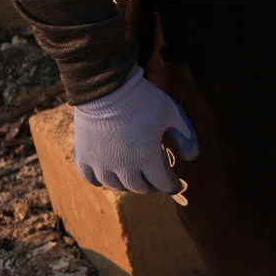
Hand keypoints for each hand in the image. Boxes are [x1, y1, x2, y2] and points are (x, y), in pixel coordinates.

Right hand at [72, 71, 198, 193]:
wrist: (107, 88)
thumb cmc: (144, 100)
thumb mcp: (173, 114)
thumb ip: (186, 137)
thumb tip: (192, 158)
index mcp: (147, 158)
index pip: (162, 183)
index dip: (172, 185)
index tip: (176, 184)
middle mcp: (123, 166)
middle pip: (138, 187)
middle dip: (151, 185)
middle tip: (156, 180)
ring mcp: (101, 163)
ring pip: (115, 185)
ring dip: (127, 185)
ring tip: (134, 178)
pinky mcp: (84, 155)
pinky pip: (90, 178)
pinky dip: (100, 181)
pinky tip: (107, 176)